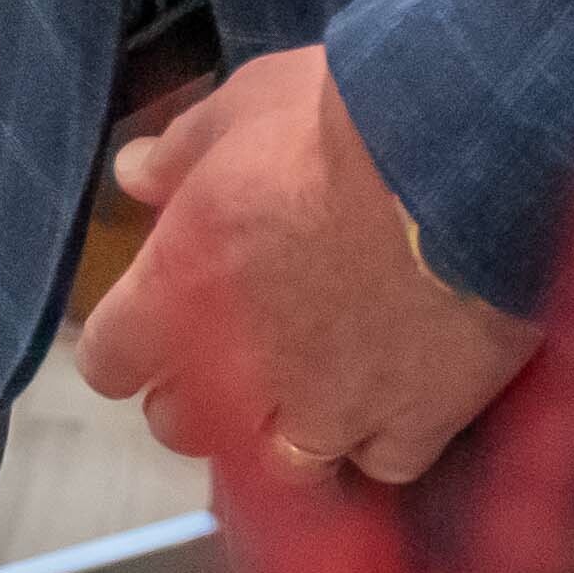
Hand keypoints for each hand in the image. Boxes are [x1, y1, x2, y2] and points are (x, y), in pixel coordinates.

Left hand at [65, 41, 537, 490]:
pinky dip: (383, 442)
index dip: (128, 347)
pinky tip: (398, 406)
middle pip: (184, 426)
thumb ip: (178, 155)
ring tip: (317, 392)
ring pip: (282, 463)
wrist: (464, 158)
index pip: (109, 362)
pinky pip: (383, 465)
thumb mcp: (239, 108)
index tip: (151, 327)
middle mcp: (242, 372)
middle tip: (235, 355)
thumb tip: (133, 175)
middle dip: (200, 397)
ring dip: (289, 432)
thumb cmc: (336, 122)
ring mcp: (330, 409)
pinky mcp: (414, 424)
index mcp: (180, 292)